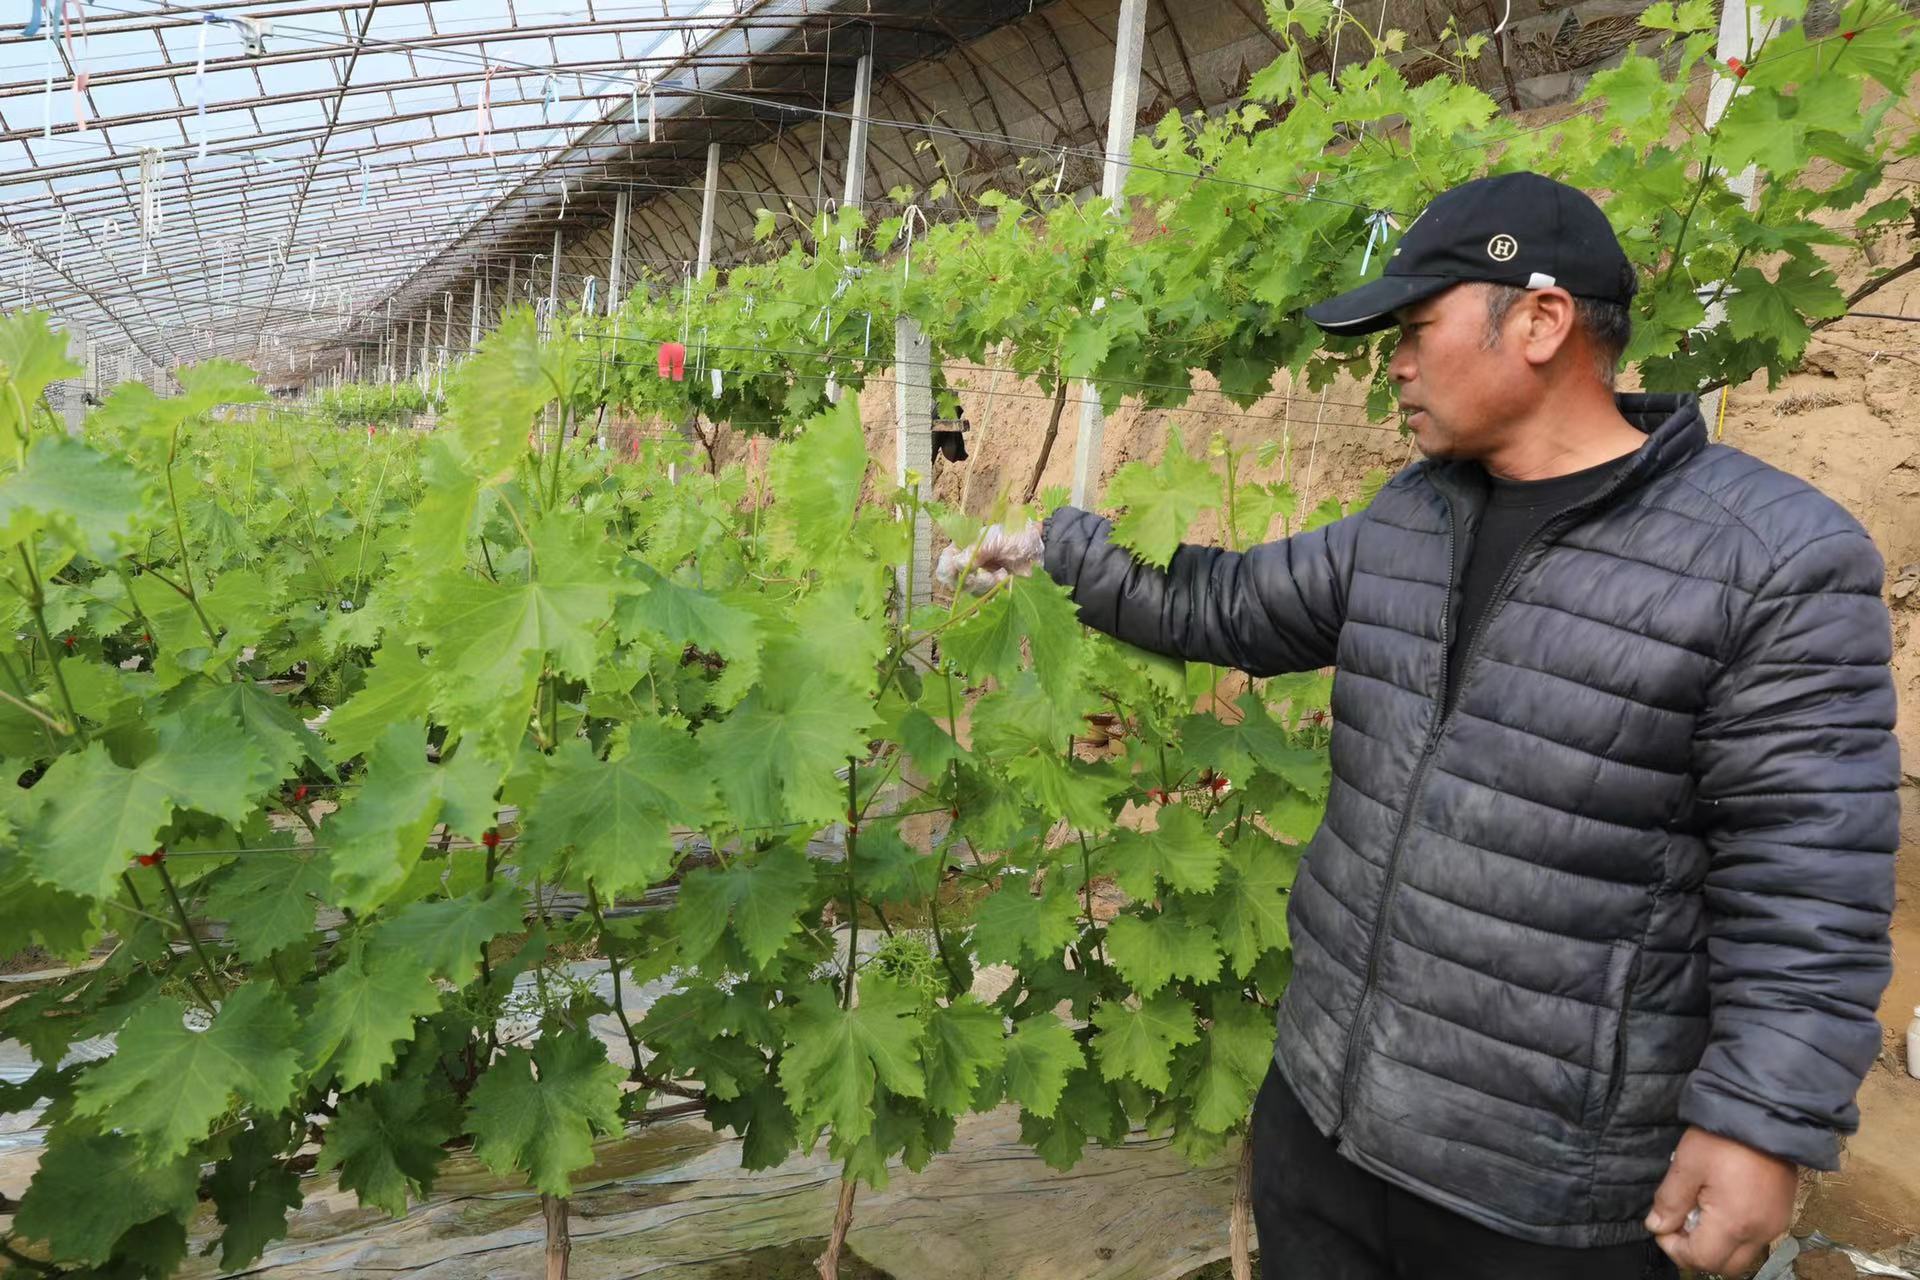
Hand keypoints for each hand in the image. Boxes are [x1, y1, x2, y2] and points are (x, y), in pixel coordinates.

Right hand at [935, 521, 1043, 595]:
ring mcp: (979, 579)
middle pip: (953, 580)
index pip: (946, 560)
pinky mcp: (991, 591)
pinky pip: (985, 596)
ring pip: (969, 590)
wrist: (1040, 552)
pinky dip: (994, 590)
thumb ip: (976, 550)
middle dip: (968, 579)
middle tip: (983, 575)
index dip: (948, 567)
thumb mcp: (995, 539)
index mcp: (965, 546)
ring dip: (984, 584)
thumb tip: (959, 563)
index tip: (960, 569)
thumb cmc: (1017, 538)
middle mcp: (969, 564)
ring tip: (1002, 575)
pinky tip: (1006, 580)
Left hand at [1645, 1127, 1796, 1277]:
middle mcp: (1760, 1233)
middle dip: (1697, 1252)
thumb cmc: (1723, 1139)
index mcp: (1734, 1224)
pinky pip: (1755, 1238)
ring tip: (1699, 1210)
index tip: (1662, 1225)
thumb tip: (1657, 1227)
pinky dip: (1734, 1233)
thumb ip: (1670, 1201)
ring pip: (1742, 1255)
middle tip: (1680, 1222)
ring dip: (1716, 1244)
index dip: (1675, 1248)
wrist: (1766, 1113)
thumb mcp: (1686, 1165)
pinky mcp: (1782, 1213)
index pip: (1701, 1259)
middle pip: (1725, 1266)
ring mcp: (1775, 1224)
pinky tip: (1720, 1204)